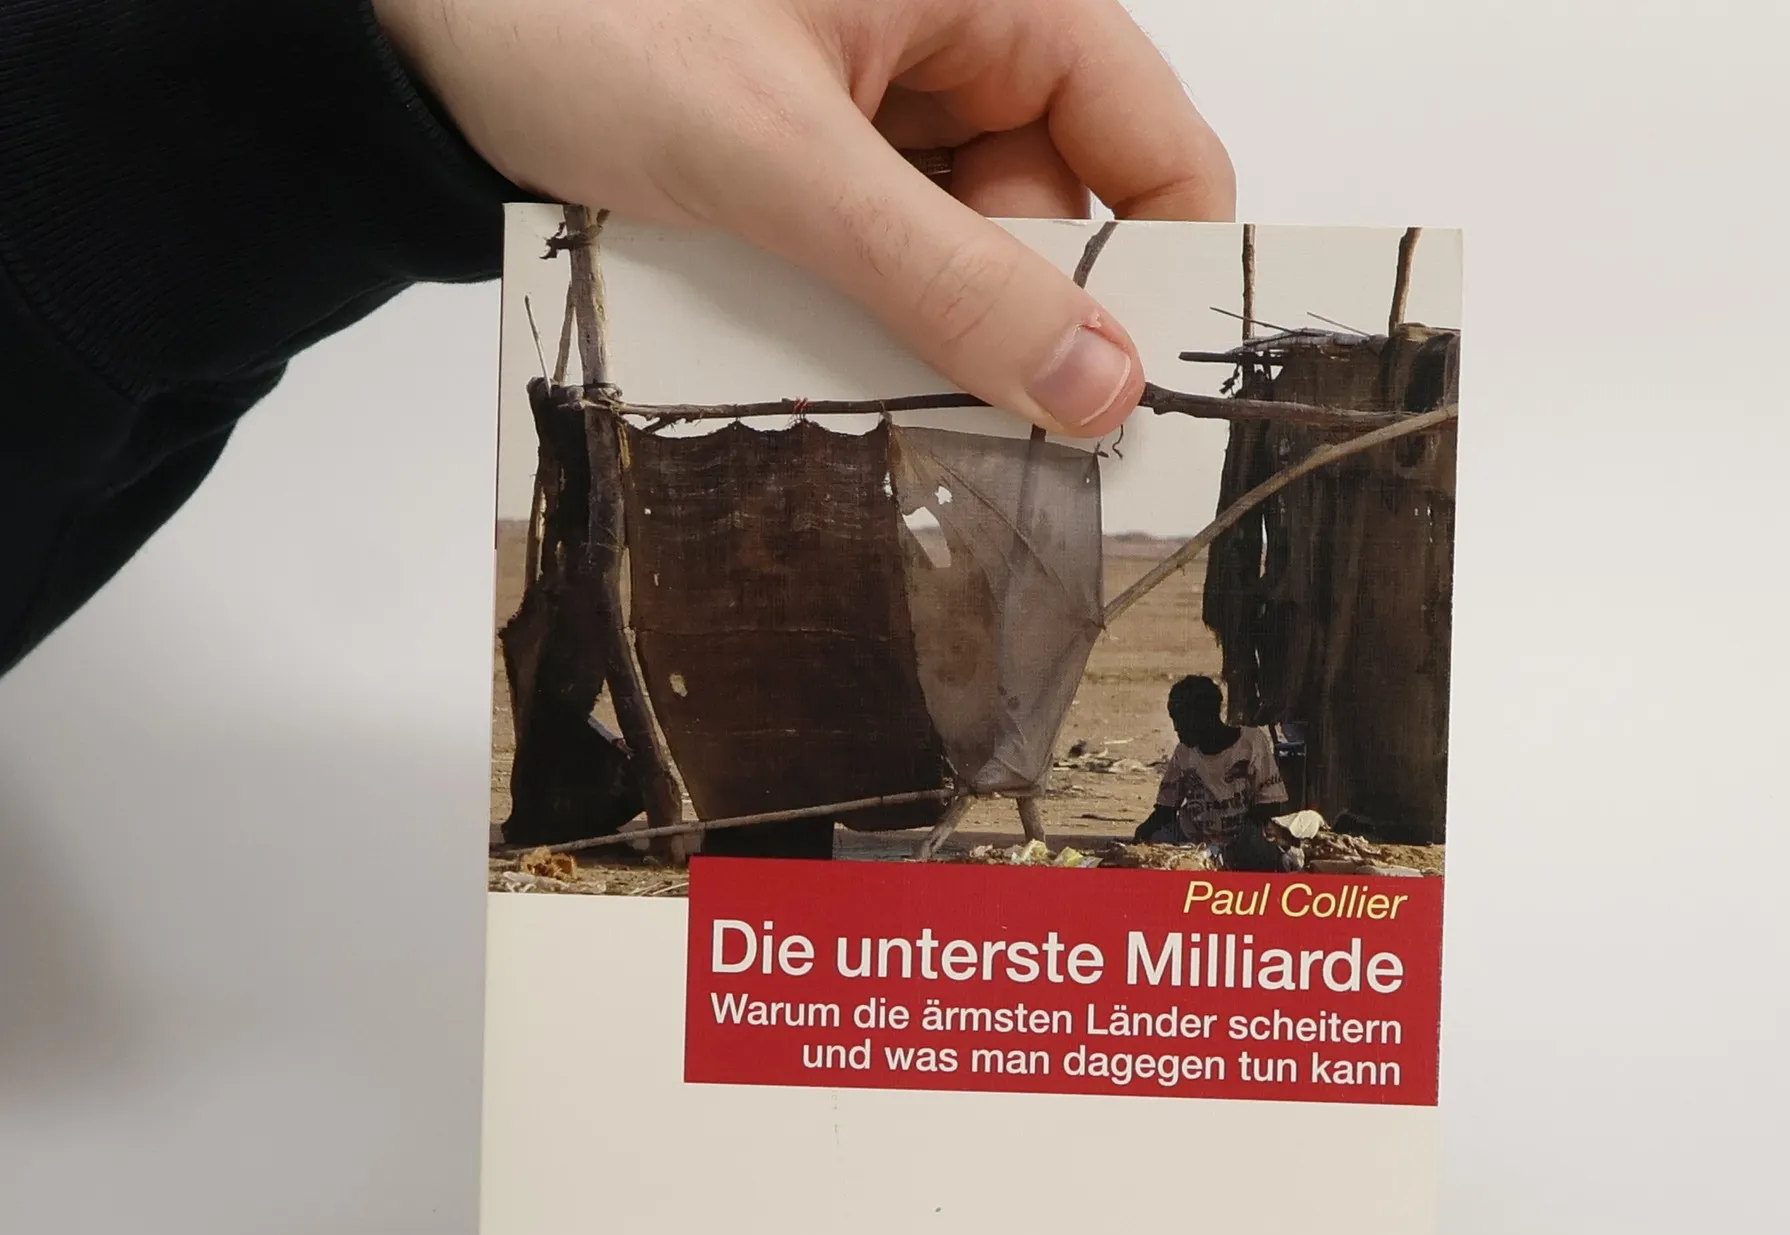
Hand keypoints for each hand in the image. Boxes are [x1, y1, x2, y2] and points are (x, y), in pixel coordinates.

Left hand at [374, 0, 1232, 436]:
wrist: (409, 24)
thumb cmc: (572, 6)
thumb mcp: (781, 157)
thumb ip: (946, 277)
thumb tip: (1096, 383)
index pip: (1155, 139)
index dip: (1167, 270)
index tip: (1141, 398)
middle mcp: (951, 37)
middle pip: (1061, 215)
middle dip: (1022, 324)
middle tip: (983, 425)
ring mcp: (880, 101)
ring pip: (967, 249)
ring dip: (926, 329)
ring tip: (847, 359)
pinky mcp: (815, 156)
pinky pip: (883, 256)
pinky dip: (860, 312)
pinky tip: (810, 338)